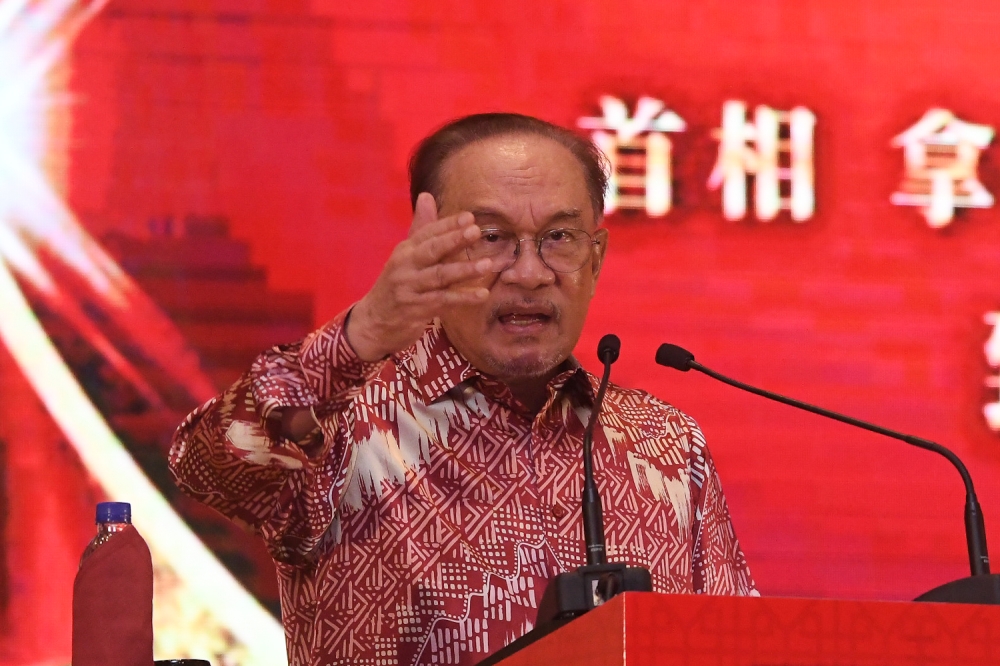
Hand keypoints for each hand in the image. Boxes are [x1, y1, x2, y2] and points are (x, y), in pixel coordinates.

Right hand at [346, 193, 490, 360]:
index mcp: (405, 251)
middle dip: (454, 239)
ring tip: (488, 264)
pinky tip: (482, 294)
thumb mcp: (406, 256)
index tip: (470, 217)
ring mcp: (409, 288)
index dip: (448, 225)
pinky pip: (443, 302)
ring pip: (439, 276)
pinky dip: (463, 298)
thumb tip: (427, 196)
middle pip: (432, 250)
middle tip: (476, 231)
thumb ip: (420, 228)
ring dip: (464, 270)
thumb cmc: (397, 285)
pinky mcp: (415, 309)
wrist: (374, 322)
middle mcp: (405, 266)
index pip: (427, 233)